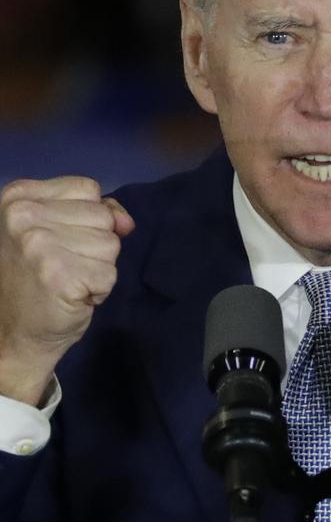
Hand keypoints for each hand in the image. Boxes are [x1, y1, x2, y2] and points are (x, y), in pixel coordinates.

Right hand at [0, 177, 133, 404]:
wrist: (14, 333)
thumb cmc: (36, 279)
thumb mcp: (57, 231)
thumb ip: (94, 213)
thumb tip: (126, 222)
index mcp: (18, 195)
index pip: (88, 188)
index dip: (88, 218)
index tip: (61, 241)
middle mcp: (23, 215)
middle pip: (103, 216)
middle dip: (94, 245)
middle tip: (63, 266)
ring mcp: (38, 244)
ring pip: (111, 244)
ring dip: (98, 268)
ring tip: (68, 280)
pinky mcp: (58, 275)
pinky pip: (110, 274)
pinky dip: (99, 290)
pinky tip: (72, 296)